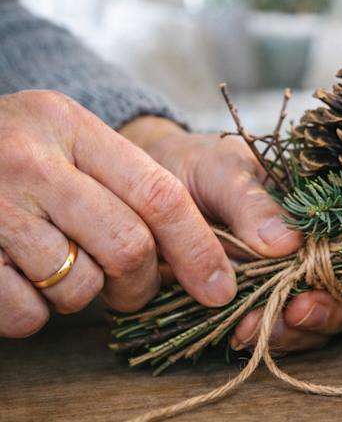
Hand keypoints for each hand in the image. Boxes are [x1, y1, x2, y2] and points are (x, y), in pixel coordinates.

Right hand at [0, 90, 236, 337]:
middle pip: (128, 246)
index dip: (199, 249)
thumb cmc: (9, 153)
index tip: (221, 288)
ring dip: (82, 297)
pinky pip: (24, 312)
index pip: (159, 195)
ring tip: (61, 271)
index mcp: (69, 125)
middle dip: (141, 284)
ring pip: (77, 285)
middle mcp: (28, 159)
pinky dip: (34, 316)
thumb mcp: (66, 139)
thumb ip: (130, 180)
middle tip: (131, 289)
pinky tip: (19, 284)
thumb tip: (221, 244)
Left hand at [120, 116, 341, 353]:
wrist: (146, 179)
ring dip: (289, 334)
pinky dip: (258, 336)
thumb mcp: (222, 170)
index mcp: (315, 215)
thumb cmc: (196, 165)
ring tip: (252, 330)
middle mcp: (306, 249)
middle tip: (291, 317)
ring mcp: (278, 277)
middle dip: (318, 316)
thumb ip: (251, 203)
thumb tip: (289, 244)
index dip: (340, 285)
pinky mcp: (245, 300)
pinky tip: (239, 335)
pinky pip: (266, 327)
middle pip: (336, 295)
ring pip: (307, 320)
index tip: (308, 298)